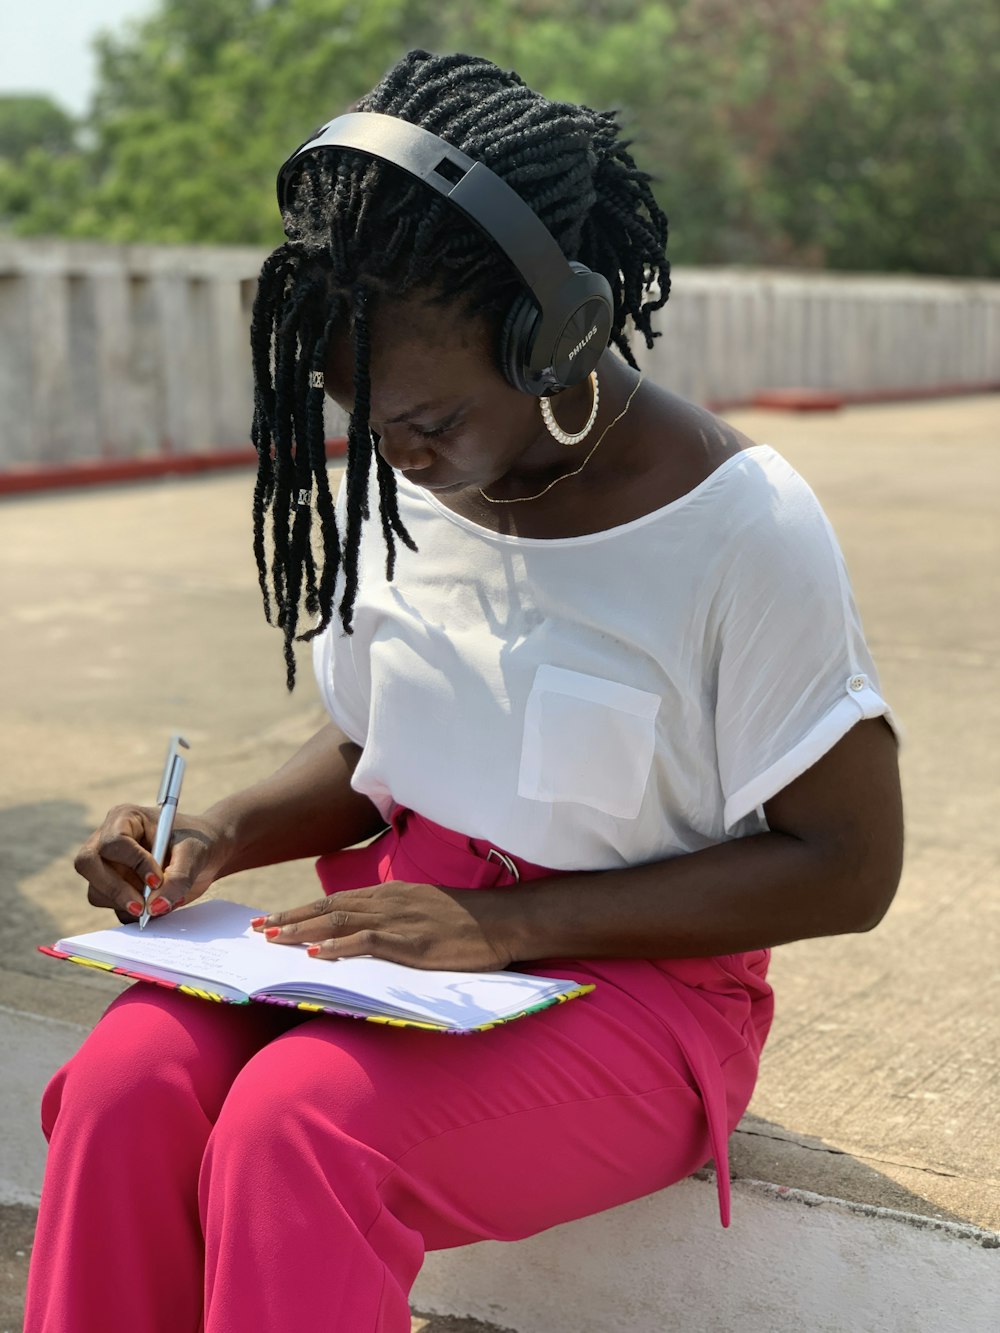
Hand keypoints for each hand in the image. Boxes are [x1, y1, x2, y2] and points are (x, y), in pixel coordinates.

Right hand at [74, 805, 229, 922]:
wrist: (204, 855)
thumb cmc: (197, 843)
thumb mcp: (194, 854)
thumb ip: (178, 878)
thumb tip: (154, 908)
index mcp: (125, 818)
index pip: (113, 841)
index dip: (133, 863)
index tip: (157, 879)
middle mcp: (107, 840)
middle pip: (88, 864)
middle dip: (115, 889)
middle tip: (143, 908)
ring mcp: (106, 866)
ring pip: (97, 891)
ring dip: (127, 903)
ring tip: (162, 901)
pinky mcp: (112, 889)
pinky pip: (112, 908)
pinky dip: (133, 914)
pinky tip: (158, 905)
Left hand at [252, 882, 516, 971]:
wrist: (503, 920)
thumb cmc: (469, 920)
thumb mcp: (425, 911)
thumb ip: (396, 917)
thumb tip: (368, 933)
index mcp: (390, 894)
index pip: (336, 900)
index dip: (301, 910)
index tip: (273, 920)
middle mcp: (388, 901)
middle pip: (328, 907)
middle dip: (290, 918)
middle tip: (258, 928)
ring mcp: (398, 919)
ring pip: (339, 920)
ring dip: (303, 930)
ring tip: (274, 939)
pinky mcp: (410, 940)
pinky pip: (365, 941)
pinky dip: (337, 946)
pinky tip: (315, 954)